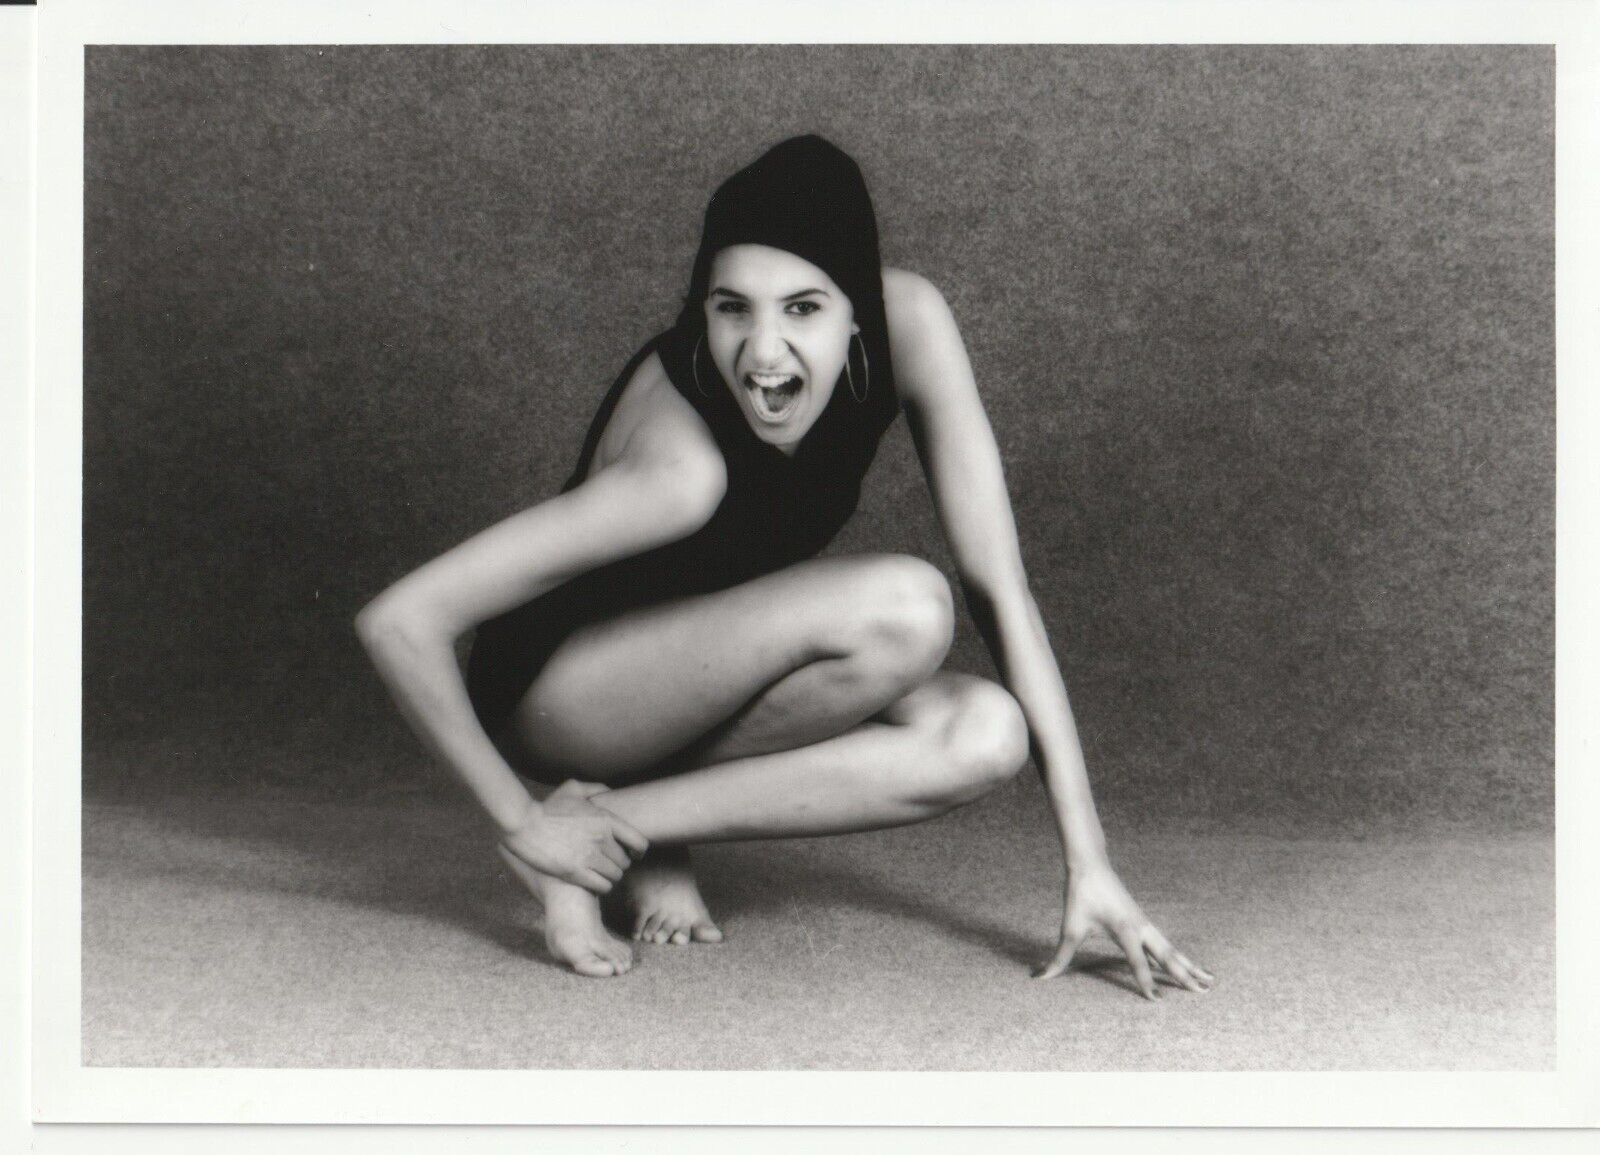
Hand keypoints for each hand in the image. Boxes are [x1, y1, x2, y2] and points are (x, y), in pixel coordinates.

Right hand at [498, 779, 648, 894]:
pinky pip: (602, 886)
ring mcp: (589, 857)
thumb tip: (612, 793)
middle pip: (625, 862)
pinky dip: (601, 887)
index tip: (633, 854)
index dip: (638, 851)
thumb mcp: (572, 789)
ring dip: (609, 876)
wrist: (523, 824)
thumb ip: (595, 788)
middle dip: (618, 864)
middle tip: (608, 863)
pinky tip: (593, 881)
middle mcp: (602, 839)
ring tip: (600, 873)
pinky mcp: (575, 872)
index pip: (639, 842)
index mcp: (606, 819)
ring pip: (615, 876)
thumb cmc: (547, 808)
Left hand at [1033, 860, 1213, 998]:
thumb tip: (1040, 978)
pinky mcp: (1143, 922)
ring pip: (1171, 949)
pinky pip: (1165, 943)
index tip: (1157, 1001)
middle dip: (1185, 975)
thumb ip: (1060, 957)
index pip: (1137, 962)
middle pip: (1167, 956)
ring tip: (1209, 982)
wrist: (1091, 865)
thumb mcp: (1070, 928)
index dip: (1146, 982)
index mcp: (1125, 929)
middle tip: (1204, 993)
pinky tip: (1187, 965)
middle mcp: (1141, 927)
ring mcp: (1145, 924)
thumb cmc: (1080, 894)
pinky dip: (1178, 955)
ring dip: (1189, 965)